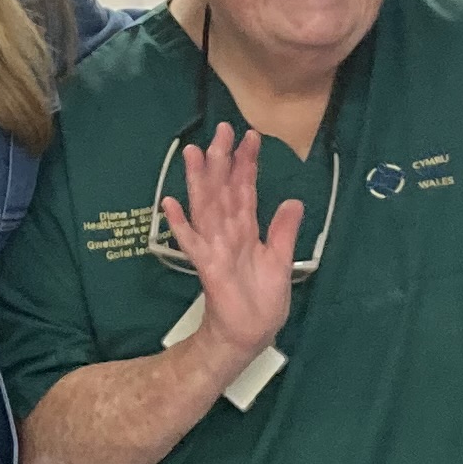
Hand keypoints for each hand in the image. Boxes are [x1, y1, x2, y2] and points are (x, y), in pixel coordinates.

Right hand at [155, 125, 306, 363]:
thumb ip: (284, 231)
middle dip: (222, 159)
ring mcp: (214, 247)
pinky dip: (180, 224)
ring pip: (206, 206)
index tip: (251, 136)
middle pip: (223, 189)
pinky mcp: (207, 266)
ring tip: (193, 151)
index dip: (248, 163)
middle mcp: (228, 232)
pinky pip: (192, 243)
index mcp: (246, 229)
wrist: (248, 335)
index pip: (246, 189)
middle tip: (222, 129)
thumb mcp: (281, 262)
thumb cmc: (262, 302)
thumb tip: (293, 201)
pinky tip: (169, 204)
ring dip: (199, 180)